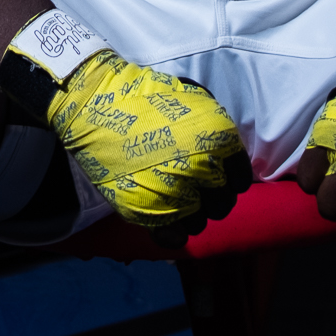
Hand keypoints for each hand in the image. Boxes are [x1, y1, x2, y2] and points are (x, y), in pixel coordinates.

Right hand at [42, 50, 248, 238]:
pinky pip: (175, 237)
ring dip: (190, 213)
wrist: (94, 104)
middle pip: (223, 203)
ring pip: (200, 222)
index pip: (240, 178)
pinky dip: (173, 233)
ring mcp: (176, 193)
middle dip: (211, 196)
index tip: (213, 173)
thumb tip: (225, 159)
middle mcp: (203, 169)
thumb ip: (215, 132)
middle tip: (191, 185)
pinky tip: (167, 221)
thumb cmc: (145, 97)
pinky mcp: (148, 210)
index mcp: (218, 140)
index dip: (227, 177)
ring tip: (172, 197)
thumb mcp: (193, 101)